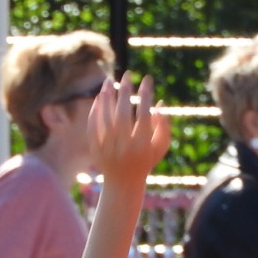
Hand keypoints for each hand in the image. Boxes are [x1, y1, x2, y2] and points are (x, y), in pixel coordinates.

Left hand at [89, 74, 170, 193]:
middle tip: (128, 74)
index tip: (147, 79)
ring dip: (107, 95)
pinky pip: (94, 123)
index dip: (146, 94)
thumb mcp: (160, 148)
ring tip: (109, 80)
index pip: (145, 113)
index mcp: (142, 145)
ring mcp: (108, 146)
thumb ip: (163, 127)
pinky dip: (97, 109)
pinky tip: (100, 97)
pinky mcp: (95, 147)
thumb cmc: (145, 162)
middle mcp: (125, 145)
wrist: (123, 183)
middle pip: (124, 112)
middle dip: (126, 90)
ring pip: (106, 115)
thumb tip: (159, 104)